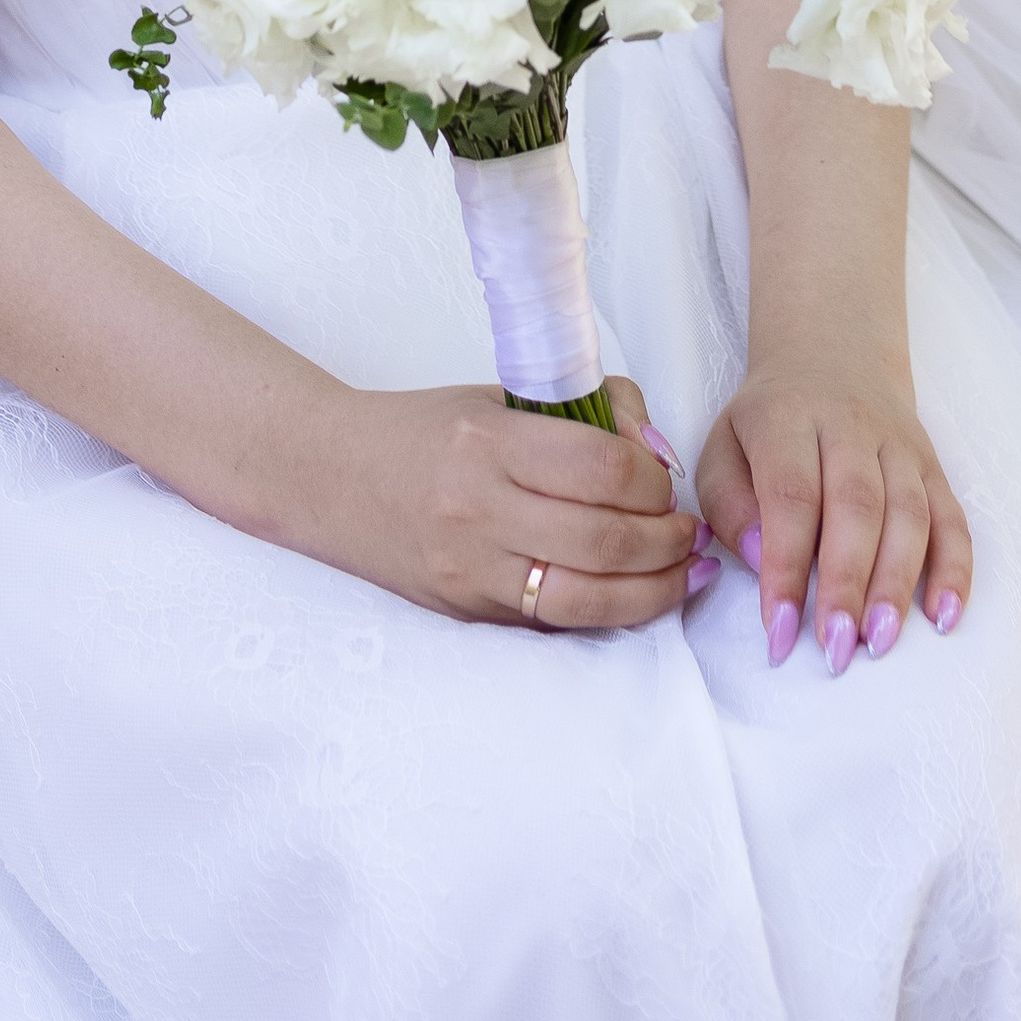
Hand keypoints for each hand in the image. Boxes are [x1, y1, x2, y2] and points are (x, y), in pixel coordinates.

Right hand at [295, 371, 704, 629]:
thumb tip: (656, 451)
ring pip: (586, 599)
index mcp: (488, 441)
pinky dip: (608, 612)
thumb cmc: (424, 429)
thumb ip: (586, 413)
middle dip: (666, 538)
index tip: (666, 477)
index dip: (653, 477)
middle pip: (603, 538)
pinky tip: (638, 597)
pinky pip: (553, 624)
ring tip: (684, 571)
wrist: (331, 477)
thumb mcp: (500, 397)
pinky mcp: (468, 612)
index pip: (600, 466)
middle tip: (689, 529)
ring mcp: (471, 570)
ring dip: (654, 590)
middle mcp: (478, 510)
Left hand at [698, 358, 971, 675]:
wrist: (833, 351)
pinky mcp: (932, 464)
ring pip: (908, 513)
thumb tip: (763, 559)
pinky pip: (952, 516)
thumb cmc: (769, 420)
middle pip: (857, 507)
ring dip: (898, 582)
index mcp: (788, 419)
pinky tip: (943, 615)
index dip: (786, 567)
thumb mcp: (724, 446)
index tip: (779, 631)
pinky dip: (955, 568)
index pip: (791, 496)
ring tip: (880, 641)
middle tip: (837, 649)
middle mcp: (850, 427)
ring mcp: (899, 445)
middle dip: (848, 583)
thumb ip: (730, 504)